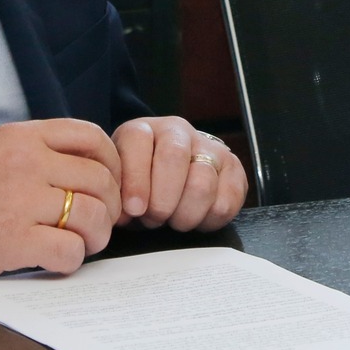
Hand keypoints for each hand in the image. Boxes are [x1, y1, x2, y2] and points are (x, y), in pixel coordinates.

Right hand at [0, 118, 121, 281]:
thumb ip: (38, 148)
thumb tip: (84, 164)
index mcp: (24, 136)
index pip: (92, 137)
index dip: (112, 162)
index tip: (109, 183)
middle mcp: (26, 163)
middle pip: (99, 179)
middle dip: (109, 205)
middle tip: (100, 221)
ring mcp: (20, 201)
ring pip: (92, 215)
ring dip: (96, 235)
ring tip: (84, 243)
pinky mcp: (12, 242)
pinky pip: (68, 251)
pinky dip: (72, 260)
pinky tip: (58, 259)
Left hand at [113, 117, 248, 230]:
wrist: (170, 177)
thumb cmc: (140, 185)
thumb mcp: (119, 184)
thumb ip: (116, 195)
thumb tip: (125, 214)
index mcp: (143, 130)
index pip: (138, 141)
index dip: (136, 179)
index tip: (134, 210)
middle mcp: (178, 131)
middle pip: (174, 157)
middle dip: (162, 201)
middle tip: (154, 219)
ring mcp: (209, 147)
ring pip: (202, 183)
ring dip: (185, 215)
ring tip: (174, 220)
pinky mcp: (233, 168)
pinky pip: (227, 200)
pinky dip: (209, 220)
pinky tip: (196, 218)